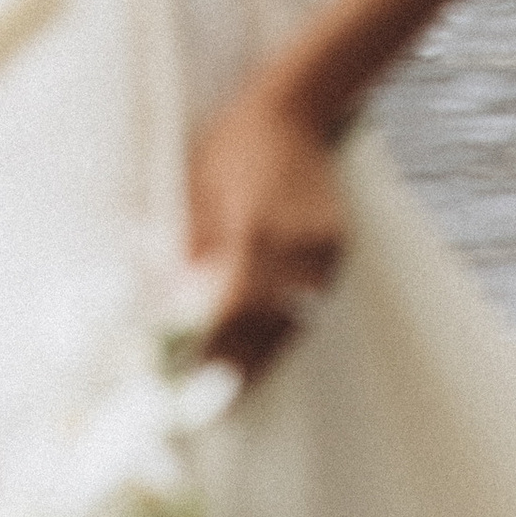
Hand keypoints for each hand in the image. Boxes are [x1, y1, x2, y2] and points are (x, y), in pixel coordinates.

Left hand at [187, 79, 344, 382]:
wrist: (293, 109)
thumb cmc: (230, 145)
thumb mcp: (195, 189)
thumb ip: (192, 249)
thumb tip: (178, 305)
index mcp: (254, 229)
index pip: (234, 310)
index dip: (215, 351)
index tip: (193, 383)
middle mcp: (296, 246)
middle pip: (268, 325)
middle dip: (240, 368)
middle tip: (214, 407)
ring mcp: (323, 250)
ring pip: (294, 319)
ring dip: (265, 355)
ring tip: (238, 390)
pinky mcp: (337, 249)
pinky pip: (309, 300)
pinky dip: (288, 325)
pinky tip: (265, 348)